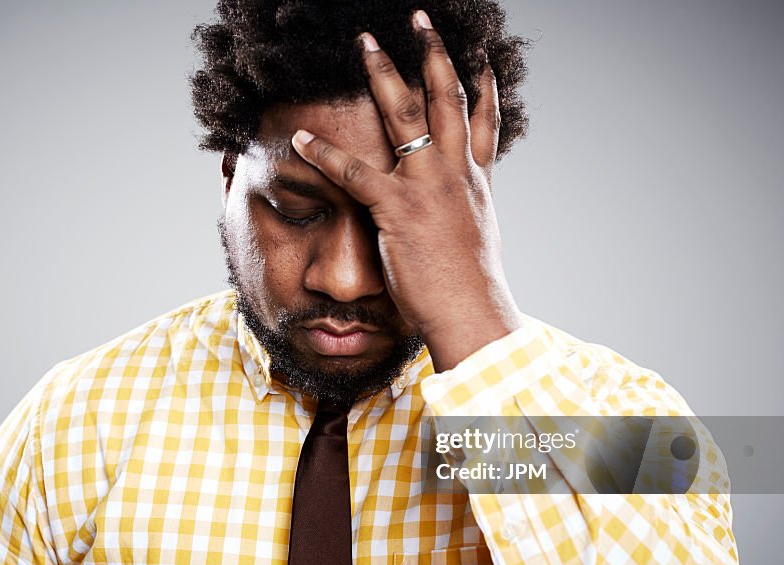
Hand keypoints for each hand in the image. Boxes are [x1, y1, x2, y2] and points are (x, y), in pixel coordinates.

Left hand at [290, 10, 520, 371]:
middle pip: (446, 99)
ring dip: (383, 75)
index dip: (482, 84)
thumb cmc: (470, 290)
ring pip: (406, 116)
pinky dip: (324, 153)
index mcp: (476, 182)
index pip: (483, 121)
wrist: (474, 316)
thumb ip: (461, 215)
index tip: (478, 54)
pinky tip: (300, 136)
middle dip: (432, 52)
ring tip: (364, 43)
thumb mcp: (473, 241)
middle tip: (418, 18)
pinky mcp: (399, 210)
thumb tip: (453, 214)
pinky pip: (355, 172)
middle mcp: (456, 174)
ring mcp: (428, 187)